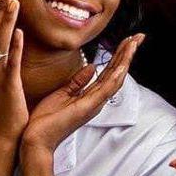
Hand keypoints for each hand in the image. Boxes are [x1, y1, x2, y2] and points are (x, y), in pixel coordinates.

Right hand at [0, 0, 28, 144]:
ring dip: (6, 20)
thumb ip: (3, 60)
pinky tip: (20, 32)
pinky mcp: (8, 85)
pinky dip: (15, 46)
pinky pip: (11, 62)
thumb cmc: (6, 107)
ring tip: (13, 1)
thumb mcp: (1, 80)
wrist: (4, 134)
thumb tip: (9, 43)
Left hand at [22, 34, 142, 152]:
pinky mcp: (86, 108)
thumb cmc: (46, 120)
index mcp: (90, 96)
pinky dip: (114, 78)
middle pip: (117, 73)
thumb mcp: (62, 94)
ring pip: (115, 79)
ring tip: (133, 43)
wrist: (36, 139)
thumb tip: (91, 67)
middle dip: (127, 53)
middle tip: (138, 36)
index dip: (119, 55)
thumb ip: (78, 81)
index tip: (127, 40)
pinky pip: (104, 91)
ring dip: (125, 60)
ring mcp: (93, 104)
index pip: (109, 71)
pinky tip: (122, 66)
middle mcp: (96, 100)